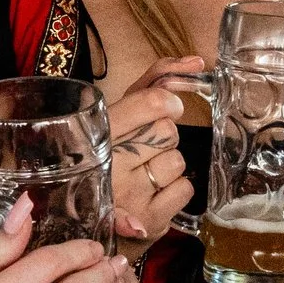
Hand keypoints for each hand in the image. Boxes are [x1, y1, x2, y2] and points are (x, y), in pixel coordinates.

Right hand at [105, 57, 202, 245]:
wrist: (87, 215)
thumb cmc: (111, 152)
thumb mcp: (120, 110)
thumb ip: (156, 78)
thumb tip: (196, 62)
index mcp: (97, 131)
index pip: (152, 102)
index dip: (166, 103)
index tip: (163, 109)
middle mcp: (109, 163)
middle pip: (167, 132)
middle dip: (161, 138)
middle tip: (140, 149)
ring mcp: (129, 195)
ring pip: (177, 160)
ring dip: (168, 164)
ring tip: (144, 172)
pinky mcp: (148, 220)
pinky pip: (185, 188)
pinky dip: (175, 189)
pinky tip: (154, 192)